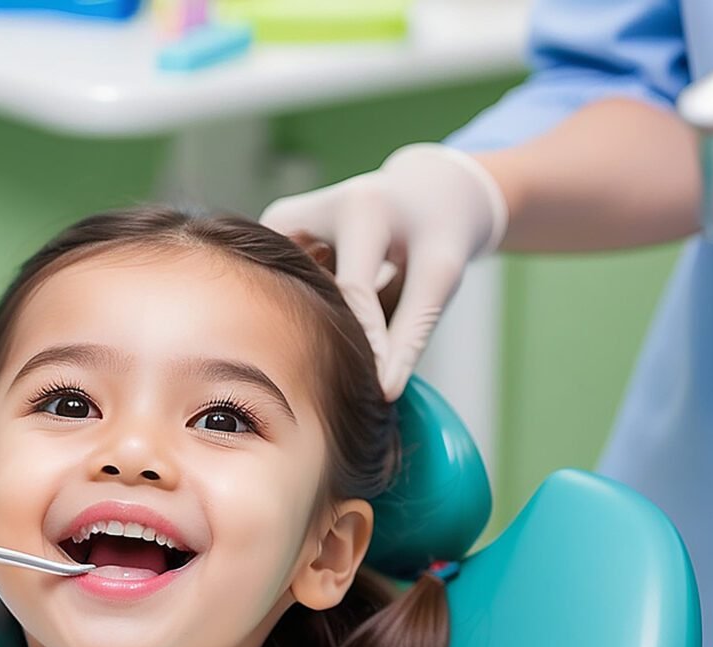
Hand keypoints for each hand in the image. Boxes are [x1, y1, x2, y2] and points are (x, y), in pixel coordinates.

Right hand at [261, 143, 507, 400]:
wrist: (425, 188)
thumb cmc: (439, 233)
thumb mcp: (440, 276)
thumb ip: (412, 334)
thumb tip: (384, 392)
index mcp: (360, 209)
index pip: (354, 289)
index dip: (364, 342)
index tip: (377, 391)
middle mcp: (309, 208)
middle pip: (307, 293)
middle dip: (325, 335)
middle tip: (342, 381)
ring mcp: (282, 220)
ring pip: (286, 291)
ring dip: (307, 321)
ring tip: (330, 347)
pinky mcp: (272, 233)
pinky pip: (281, 284)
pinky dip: (301, 306)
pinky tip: (318, 317)